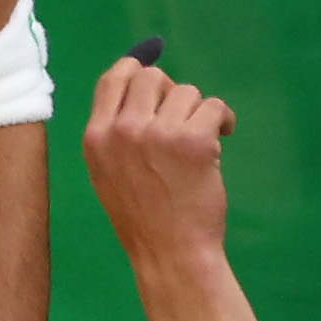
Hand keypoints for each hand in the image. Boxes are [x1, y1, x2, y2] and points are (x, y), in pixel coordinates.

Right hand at [82, 53, 233, 260]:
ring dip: (199, 113)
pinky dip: (223, 121)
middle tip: (184, 115)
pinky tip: (222, 139)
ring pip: (187, 92)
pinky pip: (214, 107)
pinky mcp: (194, 140)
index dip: (136, 67)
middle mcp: (123, 130)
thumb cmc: (141, 218)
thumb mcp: (107, 172)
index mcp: (96, 137)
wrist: (170, 253)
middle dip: (172, 91)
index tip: (155, 77)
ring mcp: (158, 133)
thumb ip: (116, 131)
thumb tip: (139, 79)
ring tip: (201, 142)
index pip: (113, 78)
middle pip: (151, 77)